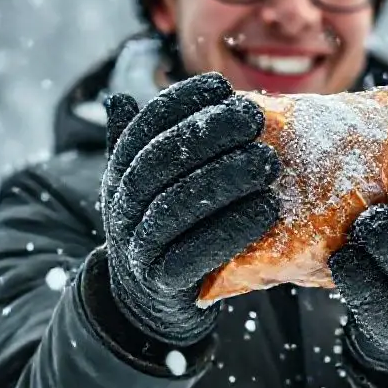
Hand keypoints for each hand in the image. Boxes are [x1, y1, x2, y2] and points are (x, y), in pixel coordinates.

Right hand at [100, 73, 280, 345]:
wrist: (152, 301)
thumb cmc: (165, 227)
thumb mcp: (146, 185)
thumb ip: (138, 145)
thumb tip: (117, 99)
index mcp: (120, 174)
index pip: (144, 128)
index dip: (180, 101)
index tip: (222, 86)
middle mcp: (121, 208)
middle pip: (161, 162)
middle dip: (210, 133)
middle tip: (255, 117)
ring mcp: (139, 247)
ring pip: (178, 205)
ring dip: (228, 179)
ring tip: (269, 162)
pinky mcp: (165, 283)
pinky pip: (197, 253)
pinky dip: (235, 228)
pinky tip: (267, 209)